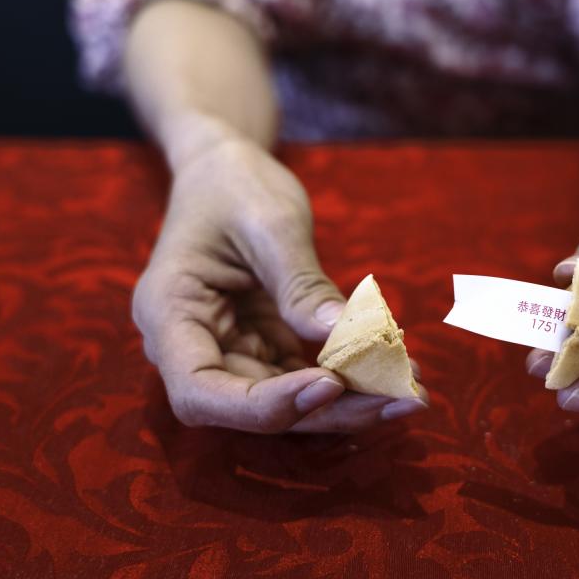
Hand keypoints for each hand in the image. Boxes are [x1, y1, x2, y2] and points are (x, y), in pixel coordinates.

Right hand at [132, 135, 429, 431]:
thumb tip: (349, 336)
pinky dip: (347, 381)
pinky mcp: (259, 349)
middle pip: (249, 408)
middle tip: (397, 399)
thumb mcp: (270, 223)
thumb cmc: (235, 185)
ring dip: (345, 404)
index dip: (262, 405)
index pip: (199, 391)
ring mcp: (226, 352)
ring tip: (410, 394)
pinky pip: (301, 379)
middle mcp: (189, 347)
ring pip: (282, 402)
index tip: (329, 383)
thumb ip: (301, 283)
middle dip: (324, 411)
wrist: (225, 168)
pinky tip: (395, 374)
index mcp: (168, 314)